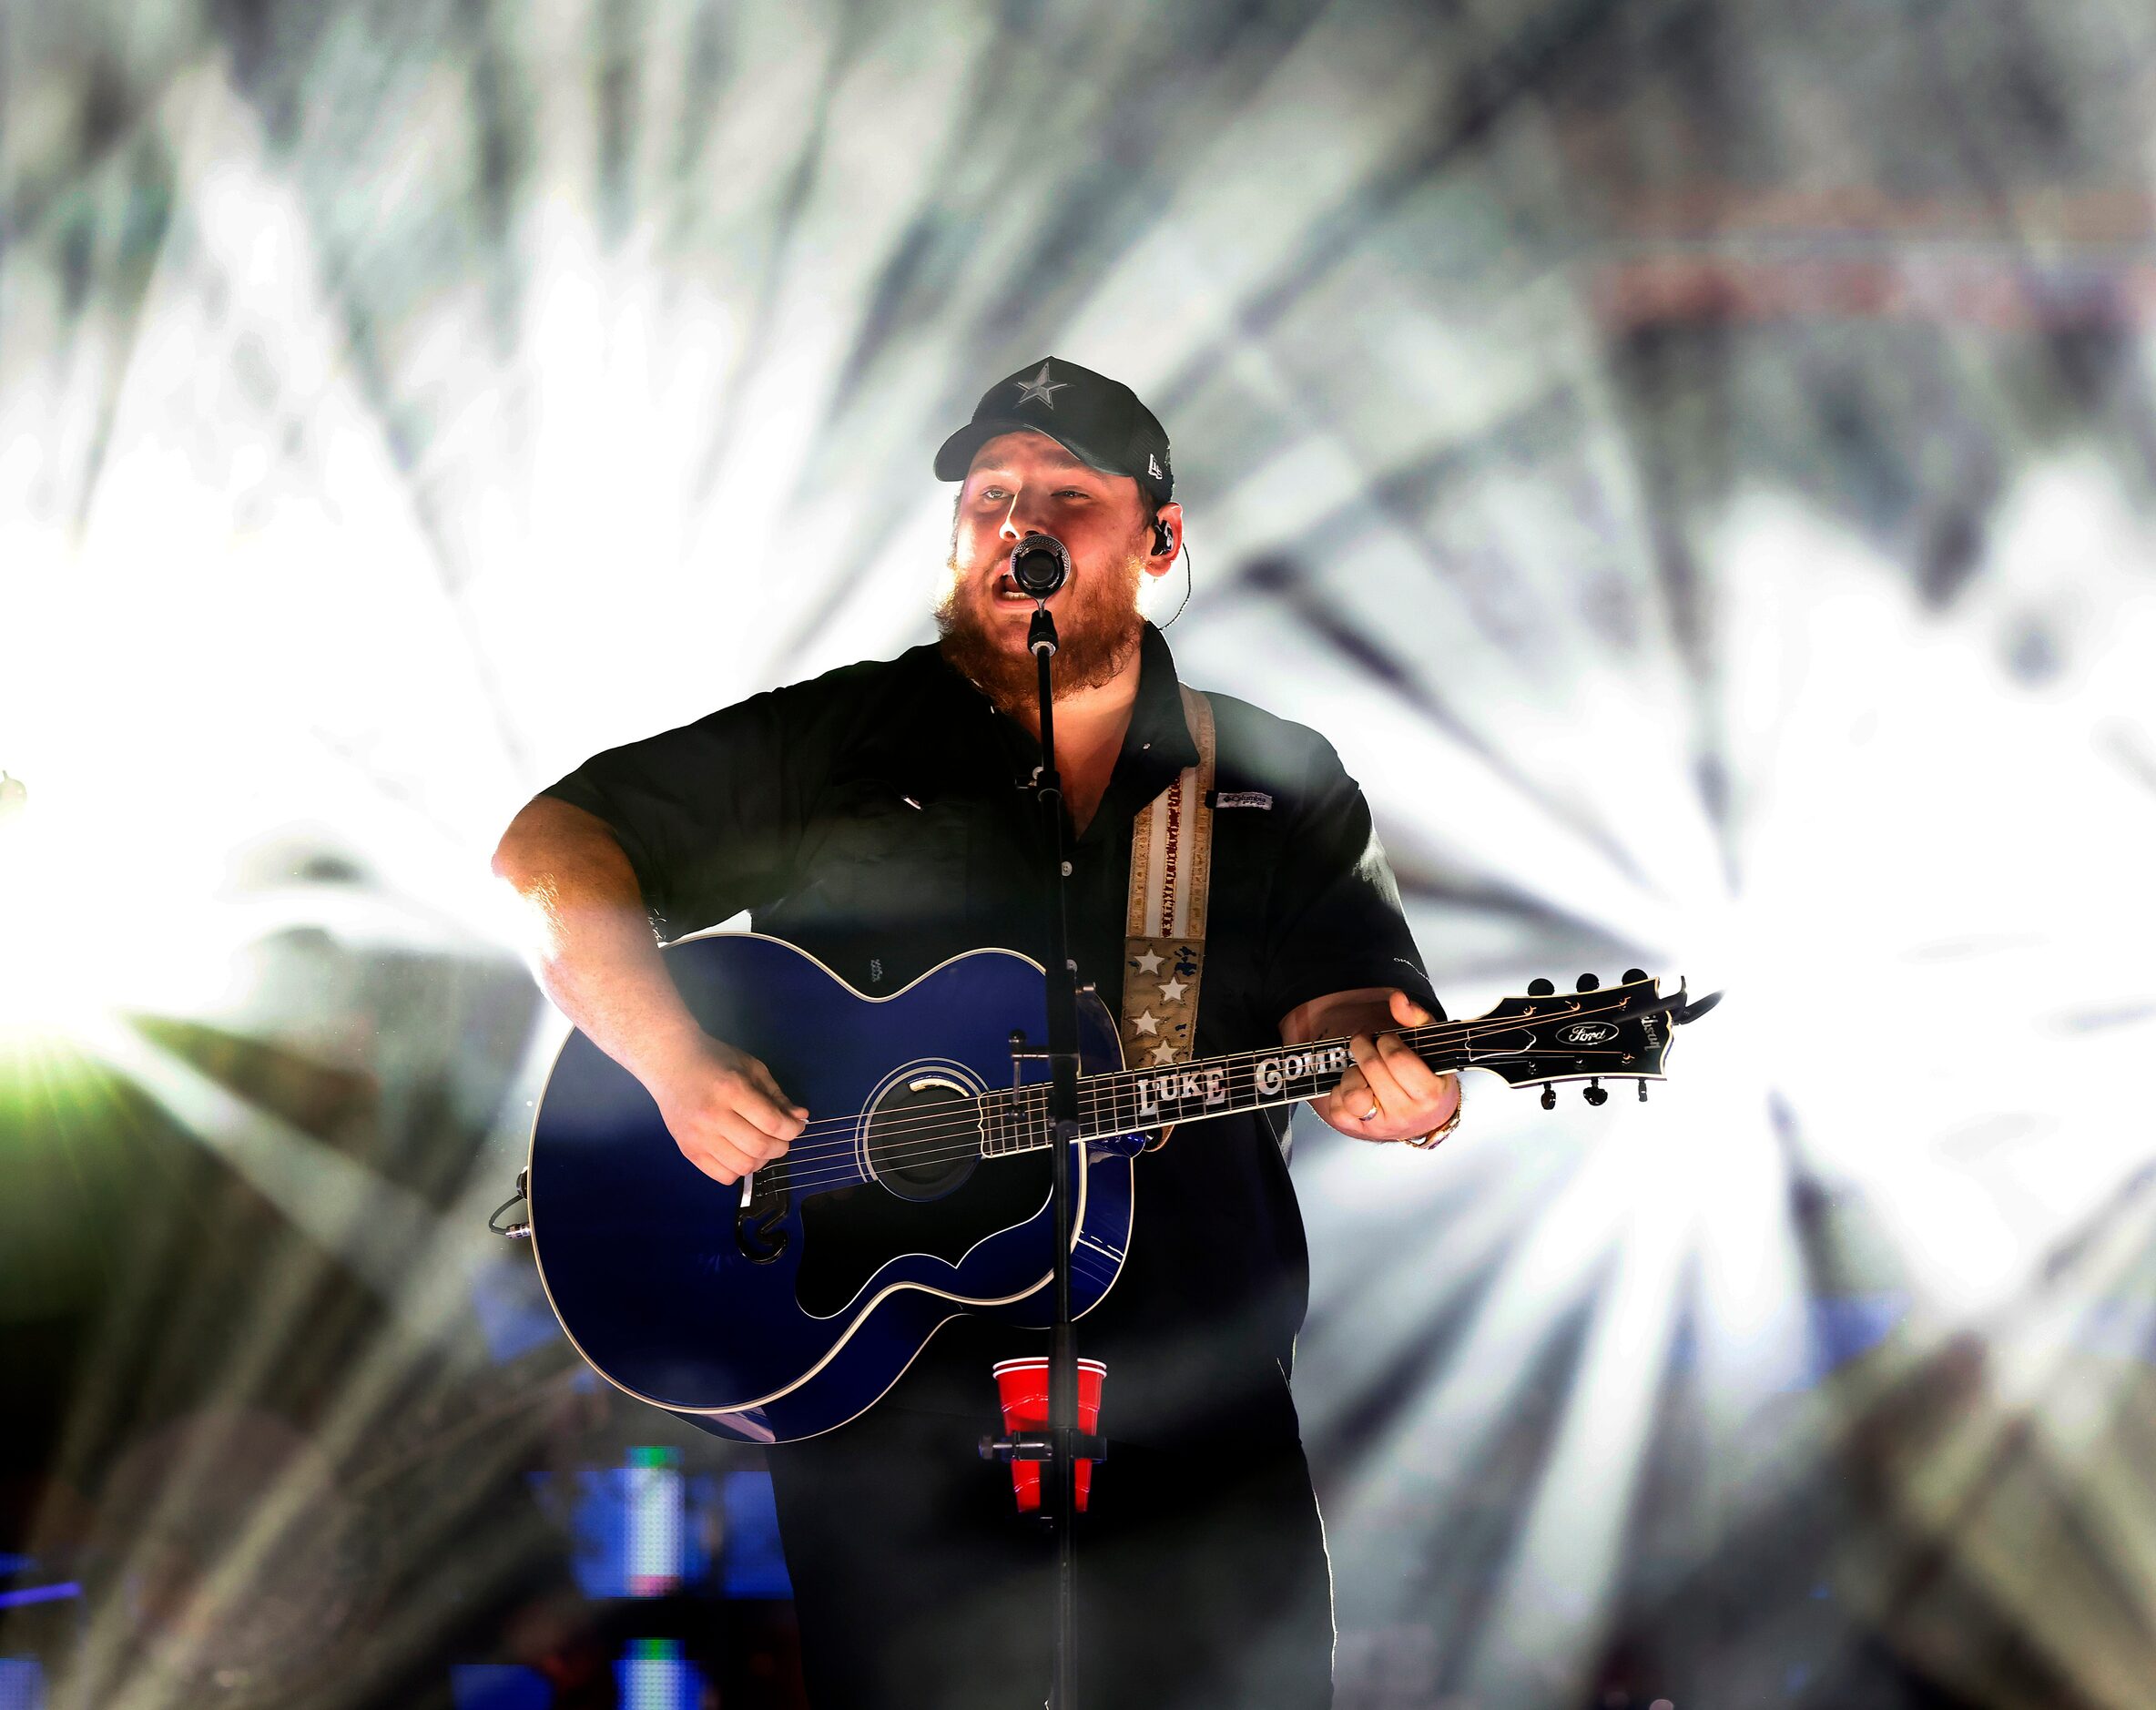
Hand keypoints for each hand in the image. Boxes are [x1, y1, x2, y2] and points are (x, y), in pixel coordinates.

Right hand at [641, 1032, 807, 1184]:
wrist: (670, 1063)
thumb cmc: (714, 1061)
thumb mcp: (752, 1068)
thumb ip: (776, 1096)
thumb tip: (800, 1118)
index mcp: (732, 1090)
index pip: (772, 1123)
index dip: (793, 1129)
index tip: (796, 1126)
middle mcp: (713, 1116)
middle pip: (760, 1148)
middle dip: (781, 1147)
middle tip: (781, 1138)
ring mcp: (698, 1136)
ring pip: (743, 1166)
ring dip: (761, 1161)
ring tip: (761, 1146)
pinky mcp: (688, 1150)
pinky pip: (722, 1176)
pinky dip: (739, 1170)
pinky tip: (740, 1153)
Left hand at [1318, 989, 1460, 1145]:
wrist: (1428, 1118)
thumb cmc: (1430, 1078)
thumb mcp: (1432, 1046)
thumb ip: (1416, 1018)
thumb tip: (1397, 999)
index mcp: (1431, 1094)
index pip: (1397, 1058)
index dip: (1387, 1041)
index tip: (1387, 1040)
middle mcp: (1408, 1114)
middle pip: (1373, 1069)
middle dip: (1364, 1046)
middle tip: (1366, 1042)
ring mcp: (1383, 1126)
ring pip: (1353, 1093)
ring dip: (1353, 1074)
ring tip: (1364, 1071)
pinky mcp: (1362, 1131)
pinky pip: (1338, 1108)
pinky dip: (1340, 1092)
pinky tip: (1356, 1085)